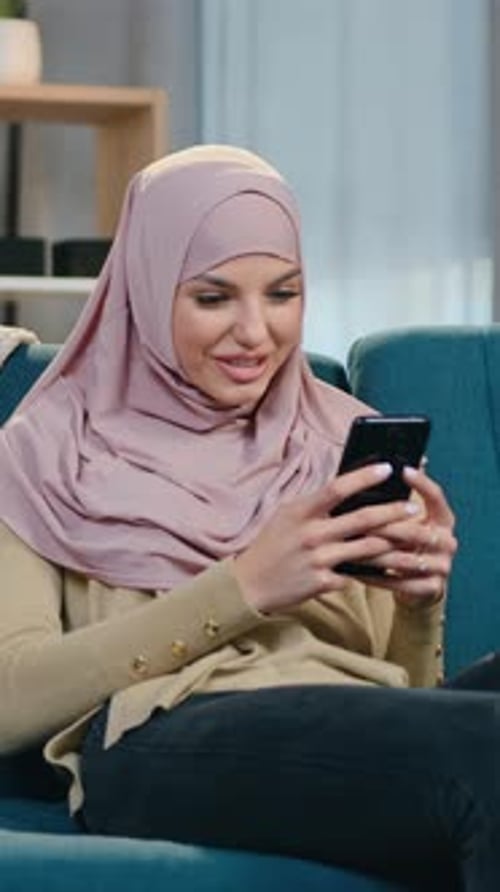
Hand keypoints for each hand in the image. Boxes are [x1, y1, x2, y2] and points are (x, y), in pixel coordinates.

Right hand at [233, 463, 420, 613]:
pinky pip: (354, 574)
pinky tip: (389, 569)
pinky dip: (370, 571)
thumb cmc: (272, 545)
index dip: (365, 477)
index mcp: (300, 512)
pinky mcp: (322, 583)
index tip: (388, 468)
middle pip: (361, 519)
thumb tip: (347, 486)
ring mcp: (317, 560)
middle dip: (393, 511)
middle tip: (413, 506)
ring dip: (392, 542)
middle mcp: (310, 534)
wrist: (249, 584)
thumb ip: (315, 504)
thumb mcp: (287, 516)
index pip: (337, 488)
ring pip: (367, 548)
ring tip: (411, 537)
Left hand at [358, 465, 456, 606]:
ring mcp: (442, 566)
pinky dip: (376, 578)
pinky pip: (400, 583)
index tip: (402, 470)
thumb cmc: (403, 541)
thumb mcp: (404, 520)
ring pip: (405, 559)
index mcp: (443, 518)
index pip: (436, 496)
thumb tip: (386, 464)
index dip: (421, 483)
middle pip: (416, 530)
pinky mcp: (431, 587)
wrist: (416, 582)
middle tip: (360, 523)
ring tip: (351, 548)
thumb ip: (396, 498)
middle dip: (386, 527)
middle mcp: (447, 541)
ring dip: (376, 554)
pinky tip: (356, 571)